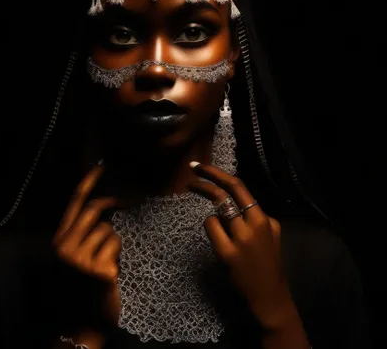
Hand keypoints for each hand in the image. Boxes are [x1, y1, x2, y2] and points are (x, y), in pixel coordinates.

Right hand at [52, 162, 124, 331]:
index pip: (74, 204)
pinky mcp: (99, 270)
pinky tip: (112, 272)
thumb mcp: (75, 257)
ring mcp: (81, 259)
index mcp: (59, 242)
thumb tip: (106, 210)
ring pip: (109, 230)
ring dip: (114, 242)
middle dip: (113, 204)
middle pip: (94, 210)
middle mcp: (66, 248)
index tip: (100, 166)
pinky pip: (117, 246)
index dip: (87, 183)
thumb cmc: (81, 288)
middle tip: (129, 202)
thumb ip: (83, 234)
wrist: (81, 326)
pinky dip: (118, 255)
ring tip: (107, 261)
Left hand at [187, 162, 294, 328]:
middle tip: (192, 168)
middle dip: (206, 176)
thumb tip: (236, 201)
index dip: (218, 173)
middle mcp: (254, 224)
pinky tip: (219, 242)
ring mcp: (240, 239)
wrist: (269, 297)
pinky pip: (210, 227)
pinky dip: (211, 228)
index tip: (200, 167)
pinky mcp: (227, 253)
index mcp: (264, 218)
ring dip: (213, 216)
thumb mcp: (272, 234)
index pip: (239, 186)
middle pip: (225, 191)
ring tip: (223, 235)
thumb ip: (257, 216)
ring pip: (215, 210)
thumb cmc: (269, 264)